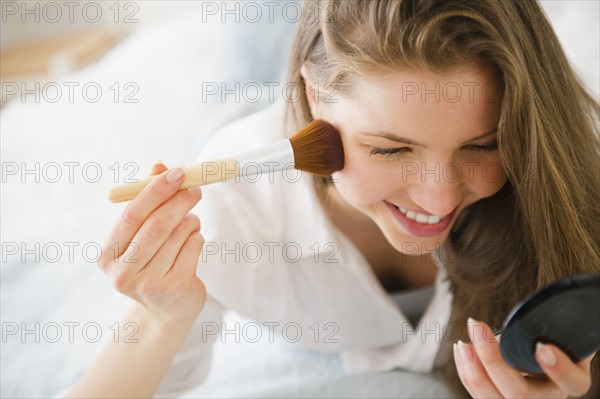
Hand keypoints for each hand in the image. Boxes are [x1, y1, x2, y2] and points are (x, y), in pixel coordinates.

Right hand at [97, 162, 205, 323]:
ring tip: (189, 224)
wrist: (166, 309)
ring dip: (190, 221)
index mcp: (108, 255)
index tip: (177, 172)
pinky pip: (193, 247)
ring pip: (179, 234)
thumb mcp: (144, 233)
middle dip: (179, 201)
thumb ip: (149, 200)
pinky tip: (191, 243)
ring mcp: (148, 283)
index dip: (155, 190)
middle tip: (195, 189)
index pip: (132, 214)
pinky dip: (197, 237)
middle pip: (157, 225)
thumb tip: (159, 165)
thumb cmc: (153, 261)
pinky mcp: (174, 288)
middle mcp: (123, 272)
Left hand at [454, 318, 594, 397]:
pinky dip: (466, 372)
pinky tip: (461, 351)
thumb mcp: (565, 337)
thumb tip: (544, 308)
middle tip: (477, 327)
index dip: (558, 368)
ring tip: (463, 343)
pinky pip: (478, 394)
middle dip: (492, 361)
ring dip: (472, 369)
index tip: (543, 347)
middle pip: (519, 394)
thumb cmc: (556, 343)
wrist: (547, 360)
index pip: (571, 383)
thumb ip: (558, 329)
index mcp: (571, 383)